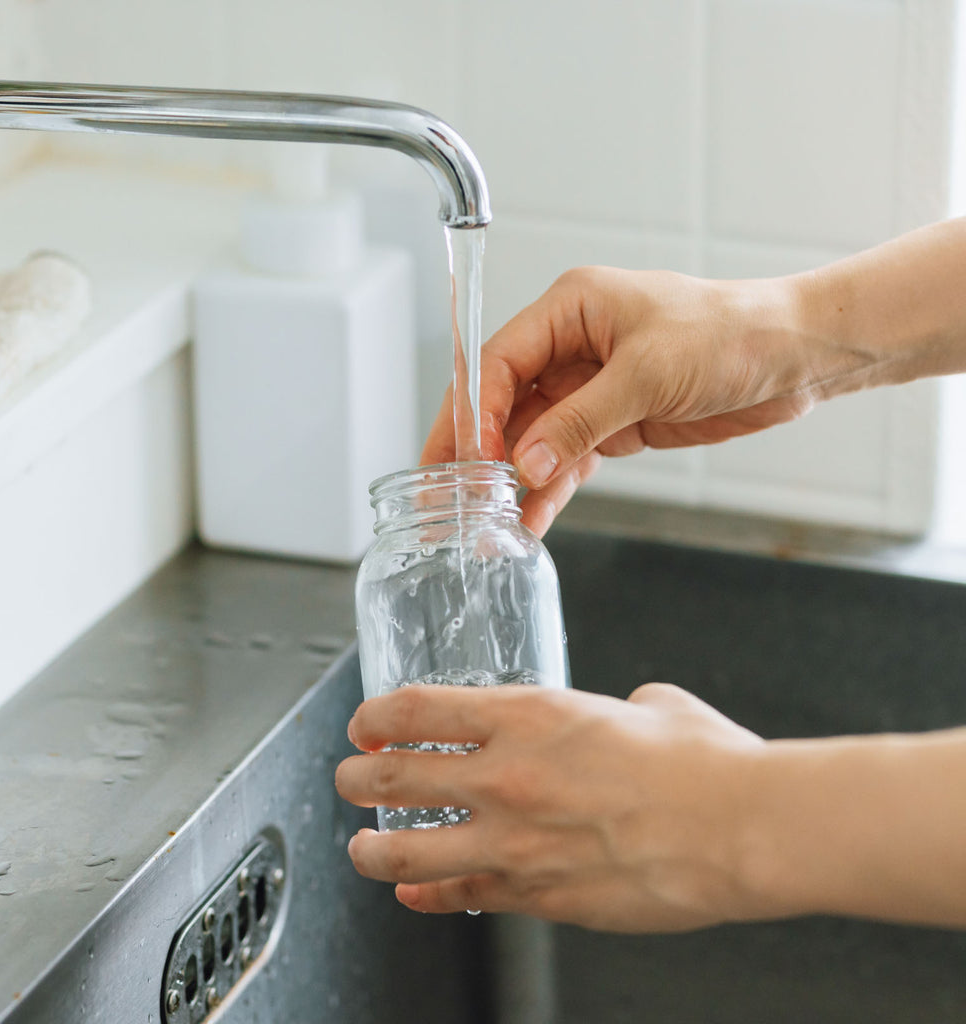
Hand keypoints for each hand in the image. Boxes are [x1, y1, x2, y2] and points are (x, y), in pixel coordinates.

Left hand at [335, 682, 770, 932]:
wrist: (740, 828)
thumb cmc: (701, 762)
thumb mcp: (650, 706)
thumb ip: (618, 708)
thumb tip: (628, 712)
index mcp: (528, 716)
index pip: (417, 710)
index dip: (376, 716)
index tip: (364, 722)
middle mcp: (506, 777)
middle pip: (394, 776)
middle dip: (356, 777)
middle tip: (348, 777)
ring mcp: (516, 843)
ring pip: (409, 853)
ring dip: (373, 851)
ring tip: (361, 850)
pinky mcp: (540, 897)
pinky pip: (465, 898)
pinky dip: (432, 897)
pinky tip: (417, 896)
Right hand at [421, 267, 863, 535]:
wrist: (792, 357)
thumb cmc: (731, 334)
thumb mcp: (649, 373)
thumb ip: (581, 421)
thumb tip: (525, 463)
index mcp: (570, 309)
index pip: (500, 360)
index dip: (476, 410)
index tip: (467, 458)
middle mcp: (570, 347)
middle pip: (502, 402)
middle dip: (474, 450)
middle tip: (445, 494)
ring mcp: (589, 389)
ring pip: (531, 438)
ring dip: (511, 481)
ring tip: (487, 523)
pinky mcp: (612, 423)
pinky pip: (567, 460)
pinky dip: (550, 490)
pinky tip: (532, 519)